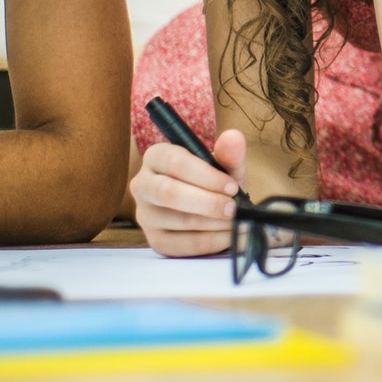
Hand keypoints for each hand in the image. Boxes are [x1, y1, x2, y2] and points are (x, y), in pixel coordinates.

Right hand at [130, 129, 247, 257]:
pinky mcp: (155, 240)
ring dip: (212, 223)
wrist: (213, 209)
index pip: (174, 162)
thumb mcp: (226, 165)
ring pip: (177, 220)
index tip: (232, 186)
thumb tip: (233, 137)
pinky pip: (181, 244)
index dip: (205, 175)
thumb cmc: (216, 181)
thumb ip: (230, 153)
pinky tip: (229, 236)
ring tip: (237, 221)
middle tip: (234, 208)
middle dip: (207, 202)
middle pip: (168, 193)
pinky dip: (210, 242)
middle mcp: (143, 185)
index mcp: (157, 157)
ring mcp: (145, 215)